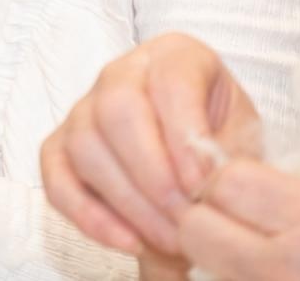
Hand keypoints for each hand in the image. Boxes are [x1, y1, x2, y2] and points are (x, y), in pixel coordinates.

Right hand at [40, 33, 261, 258]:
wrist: (200, 162)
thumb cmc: (223, 141)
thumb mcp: (242, 140)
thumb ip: (228, 164)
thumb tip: (206, 199)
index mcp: (173, 56)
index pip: (169, 81)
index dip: (184, 135)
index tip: (203, 186)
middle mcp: (121, 74)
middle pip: (116, 110)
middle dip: (152, 174)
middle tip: (186, 219)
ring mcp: (84, 109)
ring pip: (85, 146)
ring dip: (129, 202)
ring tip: (171, 240)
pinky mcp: (60, 148)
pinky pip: (57, 178)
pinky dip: (88, 216)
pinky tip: (128, 243)